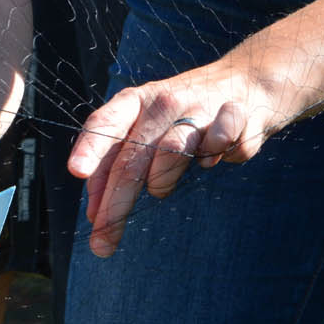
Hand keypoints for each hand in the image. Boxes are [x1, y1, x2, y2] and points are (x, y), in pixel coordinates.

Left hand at [67, 64, 280, 257]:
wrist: (247, 82)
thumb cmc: (184, 113)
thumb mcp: (145, 127)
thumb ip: (117, 164)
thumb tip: (94, 214)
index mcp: (135, 101)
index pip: (106, 123)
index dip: (90, 147)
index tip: (76, 172)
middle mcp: (164, 102)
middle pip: (133, 155)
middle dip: (115, 203)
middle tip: (102, 242)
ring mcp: (200, 107)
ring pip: (172, 151)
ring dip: (161, 180)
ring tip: (159, 189)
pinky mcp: (236, 116)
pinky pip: (222, 145)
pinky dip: (217, 157)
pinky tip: (213, 160)